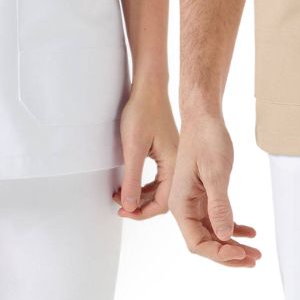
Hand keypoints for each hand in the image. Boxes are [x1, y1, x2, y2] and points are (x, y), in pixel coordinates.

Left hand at [114, 78, 178, 218]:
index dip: (142, 212)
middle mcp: (178, 163)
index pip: (163, 203)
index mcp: (175, 164)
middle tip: (120, 205)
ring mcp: (174, 157)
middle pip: (163, 198)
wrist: (149, 87)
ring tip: (122, 195)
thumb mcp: (133, 149)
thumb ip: (132, 180)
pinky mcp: (167, 151)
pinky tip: (131, 183)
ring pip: (160, 188)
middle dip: (141, 206)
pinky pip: (159, 177)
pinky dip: (144, 185)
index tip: (124, 211)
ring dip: (141, 196)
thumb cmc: (142, 111)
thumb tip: (130, 207)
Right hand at [168, 113, 260, 266]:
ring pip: (213, 232)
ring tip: (255, 252)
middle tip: (253, 259)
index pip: (197, 242)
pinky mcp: (204, 193)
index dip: (219, 253)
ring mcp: (194, 200)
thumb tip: (225, 236)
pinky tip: (248, 231)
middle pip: (205, 241)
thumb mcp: (215, 172)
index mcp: (180, 203)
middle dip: (229, 254)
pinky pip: (217, 217)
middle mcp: (184, 206)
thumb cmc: (206, 138)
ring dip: (232, 243)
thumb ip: (219, 205)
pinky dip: (233, 226)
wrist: (203, 116)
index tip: (241, 253)